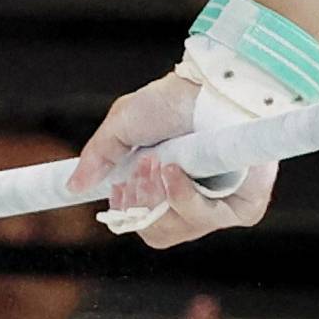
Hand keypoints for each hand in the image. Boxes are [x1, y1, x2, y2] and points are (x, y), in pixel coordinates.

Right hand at [70, 72, 277, 250]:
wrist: (210, 85)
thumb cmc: (172, 100)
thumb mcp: (124, 123)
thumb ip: (99, 156)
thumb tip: (73, 186)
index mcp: (166, 186)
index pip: (141, 221)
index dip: (126, 212)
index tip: (117, 189)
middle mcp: (194, 200)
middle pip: (157, 232)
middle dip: (142, 203)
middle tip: (140, 170)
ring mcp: (221, 206)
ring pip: (178, 229)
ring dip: (160, 197)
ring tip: (160, 163)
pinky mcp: (245, 207)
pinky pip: (207, 220)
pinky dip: (185, 199)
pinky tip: (178, 172)